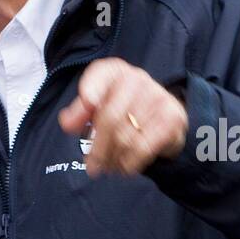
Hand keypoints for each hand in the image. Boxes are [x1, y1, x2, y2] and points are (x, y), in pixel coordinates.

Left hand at [58, 58, 187, 177]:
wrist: (166, 114)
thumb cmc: (125, 108)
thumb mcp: (99, 105)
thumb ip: (80, 113)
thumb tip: (67, 123)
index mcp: (116, 71)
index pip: (99, 74)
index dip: (89, 90)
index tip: (88, 104)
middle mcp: (138, 78)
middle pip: (109, 117)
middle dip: (98, 147)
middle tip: (91, 167)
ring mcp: (158, 96)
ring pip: (126, 137)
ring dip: (113, 159)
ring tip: (108, 168)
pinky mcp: (172, 118)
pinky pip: (144, 147)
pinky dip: (130, 162)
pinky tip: (125, 168)